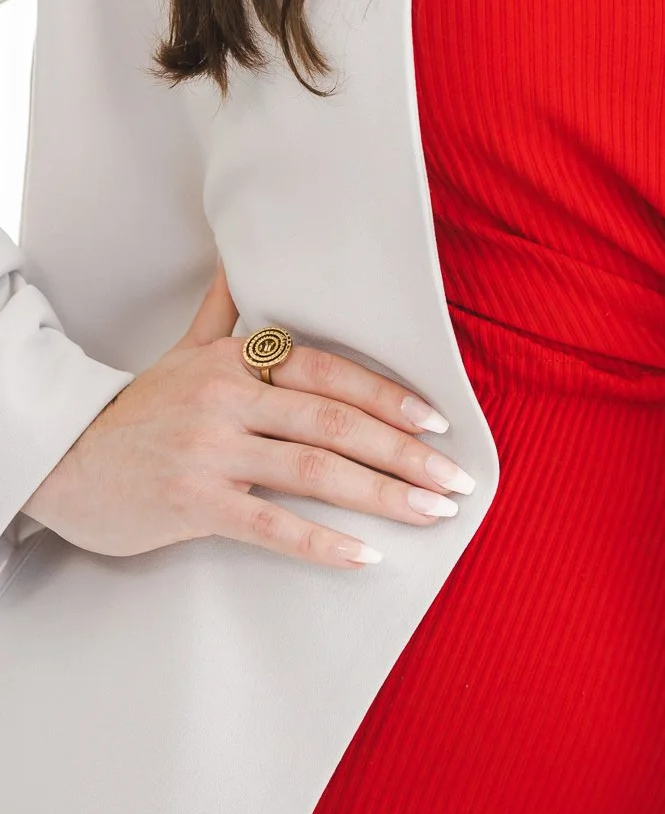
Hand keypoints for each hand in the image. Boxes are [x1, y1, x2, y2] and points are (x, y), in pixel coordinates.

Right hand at [21, 259, 474, 569]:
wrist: (63, 460)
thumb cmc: (136, 409)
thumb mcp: (182, 349)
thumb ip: (222, 309)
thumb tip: (237, 257)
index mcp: (237, 359)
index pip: (329, 371)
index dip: (387, 394)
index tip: (435, 421)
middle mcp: (230, 399)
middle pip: (335, 421)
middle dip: (404, 452)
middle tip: (453, 479)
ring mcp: (212, 452)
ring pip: (315, 470)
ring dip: (383, 495)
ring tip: (430, 513)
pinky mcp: (193, 504)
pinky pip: (271, 526)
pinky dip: (323, 543)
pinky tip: (365, 556)